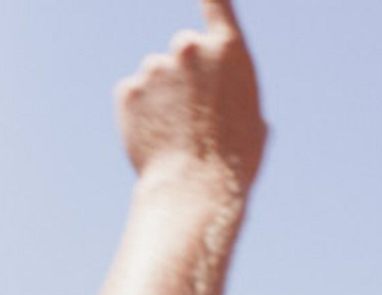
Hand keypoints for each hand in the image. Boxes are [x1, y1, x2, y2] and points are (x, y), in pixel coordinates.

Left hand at [116, 0, 265, 192]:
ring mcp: (155, 68)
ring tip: (175, 136)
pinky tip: (155, 140)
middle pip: (184, 48)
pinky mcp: (128, 91)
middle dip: (186, 73)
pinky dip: (140, 115)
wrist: (193, 189)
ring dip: (162, 98)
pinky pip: (133, 97)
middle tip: (193, 115)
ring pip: (156, 77)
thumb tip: (236, 107)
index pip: (216, 0)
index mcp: (228, 51)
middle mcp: (189, 48)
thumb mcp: (253, 124)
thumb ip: (237, 97)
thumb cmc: (232, 164)